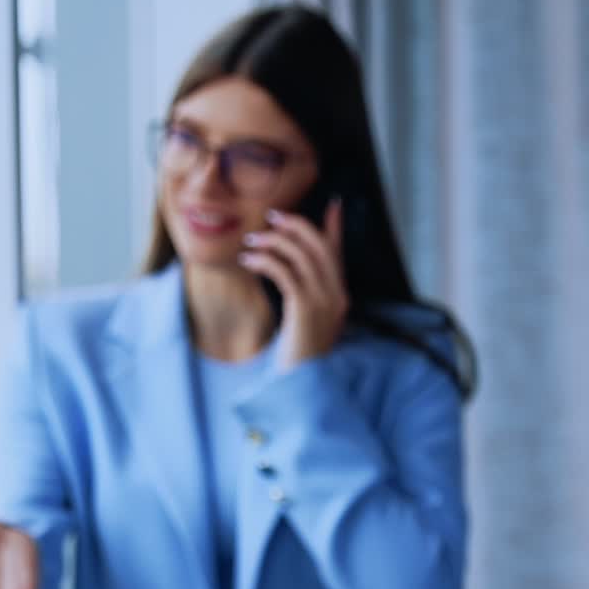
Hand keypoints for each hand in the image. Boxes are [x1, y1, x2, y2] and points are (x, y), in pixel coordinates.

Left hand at [239, 200, 347, 367]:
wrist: (301, 384)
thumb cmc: (298, 354)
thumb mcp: (306, 321)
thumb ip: (305, 295)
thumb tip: (292, 272)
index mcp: (340, 296)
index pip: (338, 253)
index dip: (334, 227)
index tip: (333, 204)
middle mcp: (336, 295)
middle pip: (318, 245)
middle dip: (294, 225)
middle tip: (270, 217)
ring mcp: (323, 301)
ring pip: (300, 255)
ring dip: (272, 242)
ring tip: (251, 242)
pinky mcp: (304, 308)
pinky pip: (284, 272)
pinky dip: (264, 261)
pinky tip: (249, 261)